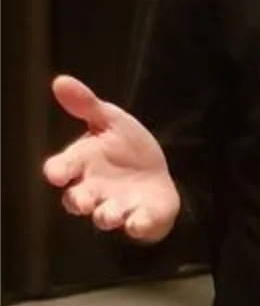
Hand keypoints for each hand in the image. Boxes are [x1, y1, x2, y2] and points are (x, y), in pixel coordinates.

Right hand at [43, 76, 180, 242]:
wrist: (155, 173)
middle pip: (77, 199)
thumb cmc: (124, 147)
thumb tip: (59, 80)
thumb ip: (86, 104)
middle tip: (85, 200)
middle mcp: (94, 189)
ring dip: (106, 215)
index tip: (58, 173)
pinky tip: (139, 221)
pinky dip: (137, 225)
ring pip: (105, 216)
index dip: (58, 171)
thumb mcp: (110, 120)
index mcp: (83, 164)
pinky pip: (137, 225)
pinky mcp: (140, 217)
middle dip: (79, 201)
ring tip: (110, 213)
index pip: (61, 169)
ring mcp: (116, 205)